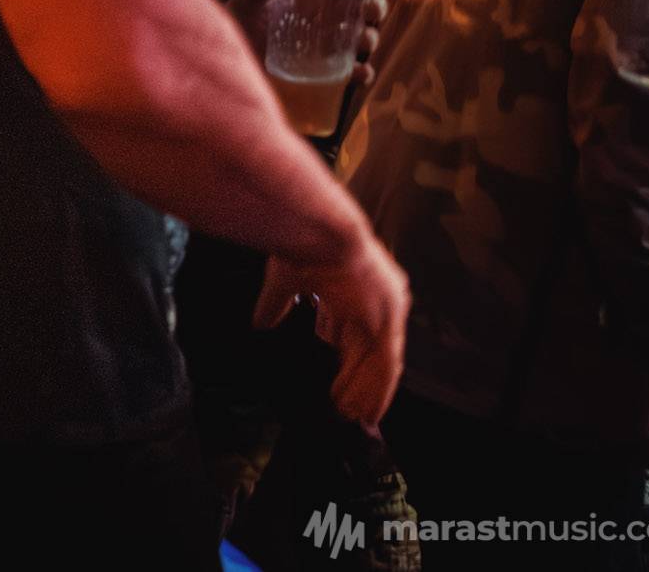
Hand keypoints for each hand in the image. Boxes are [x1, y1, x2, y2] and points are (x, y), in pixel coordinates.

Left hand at [226, 0, 393, 89]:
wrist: (227, 52)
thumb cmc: (239, 18)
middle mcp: (330, 17)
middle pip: (369, 10)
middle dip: (377, 9)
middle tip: (370, 10)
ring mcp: (330, 45)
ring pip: (365, 39)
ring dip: (370, 38)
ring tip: (360, 40)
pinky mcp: (325, 71)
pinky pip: (354, 72)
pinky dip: (362, 72)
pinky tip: (358, 71)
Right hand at [255, 233, 408, 425]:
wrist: (320, 232)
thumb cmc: (302, 243)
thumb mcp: (285, 280)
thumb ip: (276, 305)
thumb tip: (260, 325)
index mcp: (359, 286)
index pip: (356, 333)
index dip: (346, 360)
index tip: (335, 381)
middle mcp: (380, 301)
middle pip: (369, 351)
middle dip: (355, 380)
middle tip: (346, 408)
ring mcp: (387, 311)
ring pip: (378, 363)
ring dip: (364, 391)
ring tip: (352, 416)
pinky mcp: (388, 323)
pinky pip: (384, 367)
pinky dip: (375, 390)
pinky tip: (362, 409)